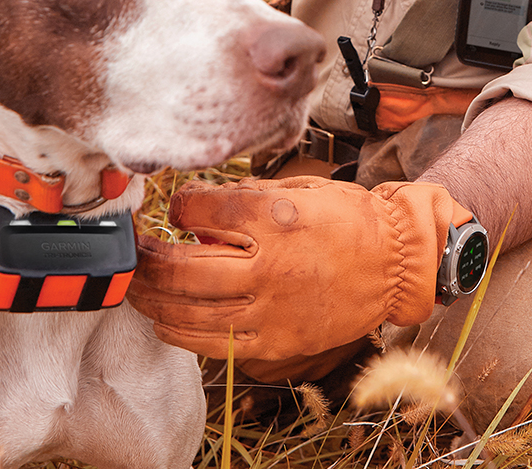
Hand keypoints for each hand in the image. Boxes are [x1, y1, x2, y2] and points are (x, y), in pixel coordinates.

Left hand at [127, 175, 469, 362]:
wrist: (396, 262)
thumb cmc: (349, 218)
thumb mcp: (300, 189)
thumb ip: (247, 197)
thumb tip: (199, 206)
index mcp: (275, 217)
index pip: (202, 210)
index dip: (177, 205)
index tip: (172, 205)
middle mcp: (269, 265)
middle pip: (182, 268)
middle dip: (147, 260)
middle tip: (135, 252)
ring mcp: (271, 308)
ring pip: (189, 311)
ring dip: (153, 300)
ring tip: (138, 287)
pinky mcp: (276, 340)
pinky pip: (214, 343)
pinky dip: (181, 331)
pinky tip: (167, 319)